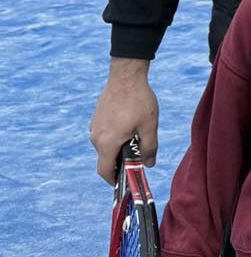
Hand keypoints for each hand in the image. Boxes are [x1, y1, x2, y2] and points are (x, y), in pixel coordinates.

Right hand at [90, 60, 158, 180]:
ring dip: (118, 147)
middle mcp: (96, 137)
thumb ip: (149, 148)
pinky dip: (114, 136)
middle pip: (105, 159)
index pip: (105, 171)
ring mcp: (94, 126)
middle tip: (137, 157)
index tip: (124, 182)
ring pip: (105, 145)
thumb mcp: (149, 126)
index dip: (114, 180)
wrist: (126, 74)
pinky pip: (104, 133)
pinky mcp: (96, 117)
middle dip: (120, 162)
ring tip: (136, 136)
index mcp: (107, 143)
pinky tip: (129, 124)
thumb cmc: (138, 100)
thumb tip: (149, 164)